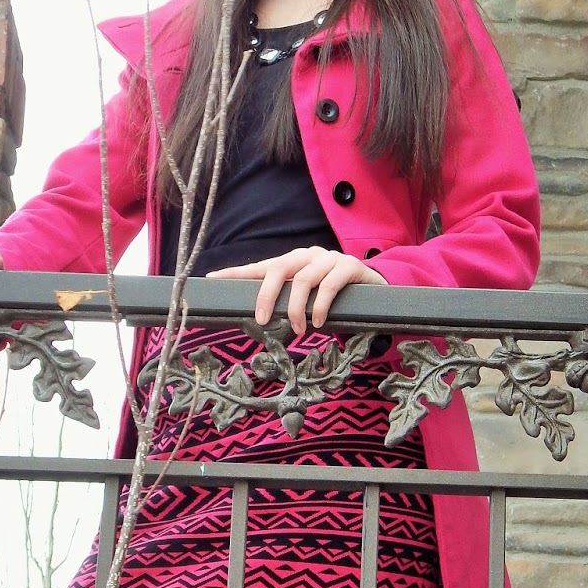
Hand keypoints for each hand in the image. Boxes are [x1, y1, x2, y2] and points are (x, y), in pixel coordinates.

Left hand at [207, 247, 385, 334]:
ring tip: (299, 331)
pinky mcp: (350, 266)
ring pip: (303, 280)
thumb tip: (259, 321)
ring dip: (296, 308)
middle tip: (262, 320)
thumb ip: (287, 303)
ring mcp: (329, 259)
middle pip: (278, 269)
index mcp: (292, 263)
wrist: (377, 289)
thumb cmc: (336, 298)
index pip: (259, 267)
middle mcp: (307, 256)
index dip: (235, 273)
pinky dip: (320, 306)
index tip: (211, 279)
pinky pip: (330, 285)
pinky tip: (318, 322)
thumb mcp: (308, 299)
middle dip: (266, 295)